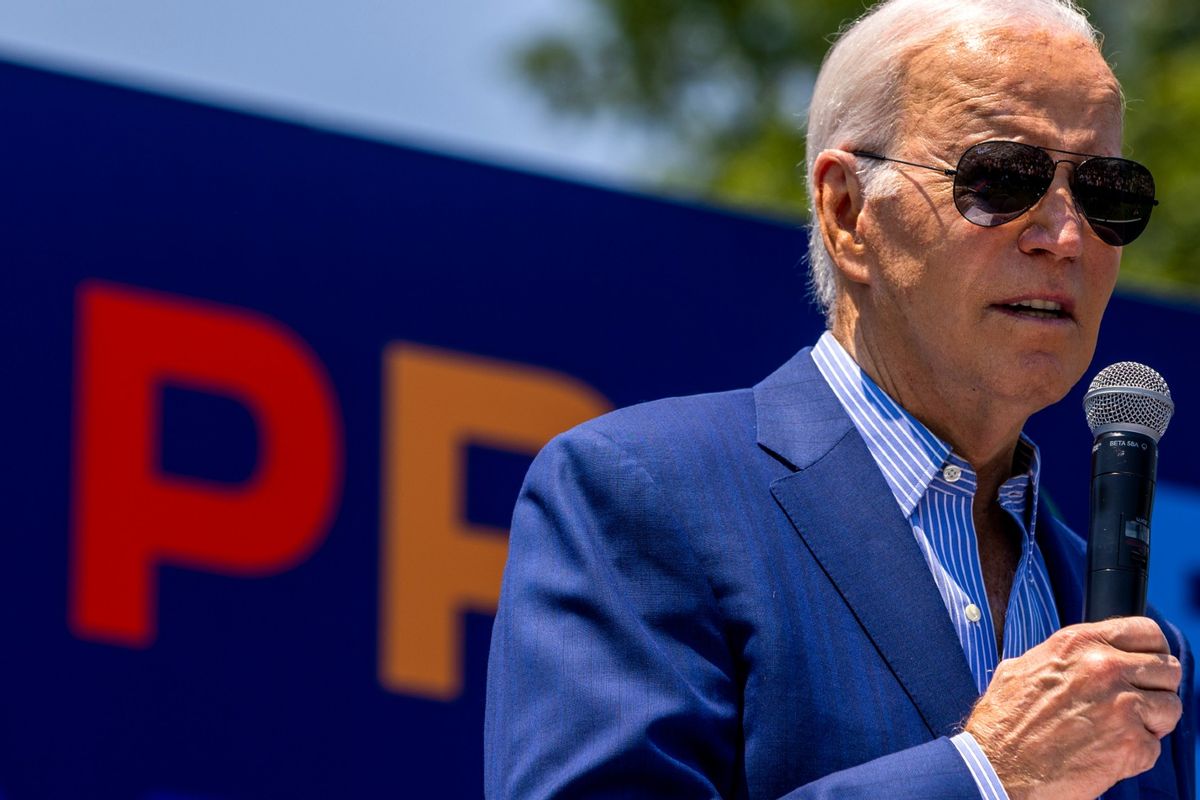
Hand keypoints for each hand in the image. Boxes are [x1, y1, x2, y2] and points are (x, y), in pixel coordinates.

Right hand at [965, 616, 1181, 799]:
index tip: (1145, 665)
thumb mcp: (1021, 668)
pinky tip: (1106, 752)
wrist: (998, 767)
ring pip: (1170, 707)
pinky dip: (1136, 753)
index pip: (1145, 631)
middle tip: (1135, 702)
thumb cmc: (1004, 723)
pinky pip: (1155, 746)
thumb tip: (1078, 657)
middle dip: (1155, 687)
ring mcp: (1122, 706)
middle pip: (1168, 668)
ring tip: (1119, 730)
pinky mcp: (1132, 744)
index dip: (1151, 650)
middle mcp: (1104, 667)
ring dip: (1151, 721)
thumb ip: (1059, 657)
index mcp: (1078, 644)